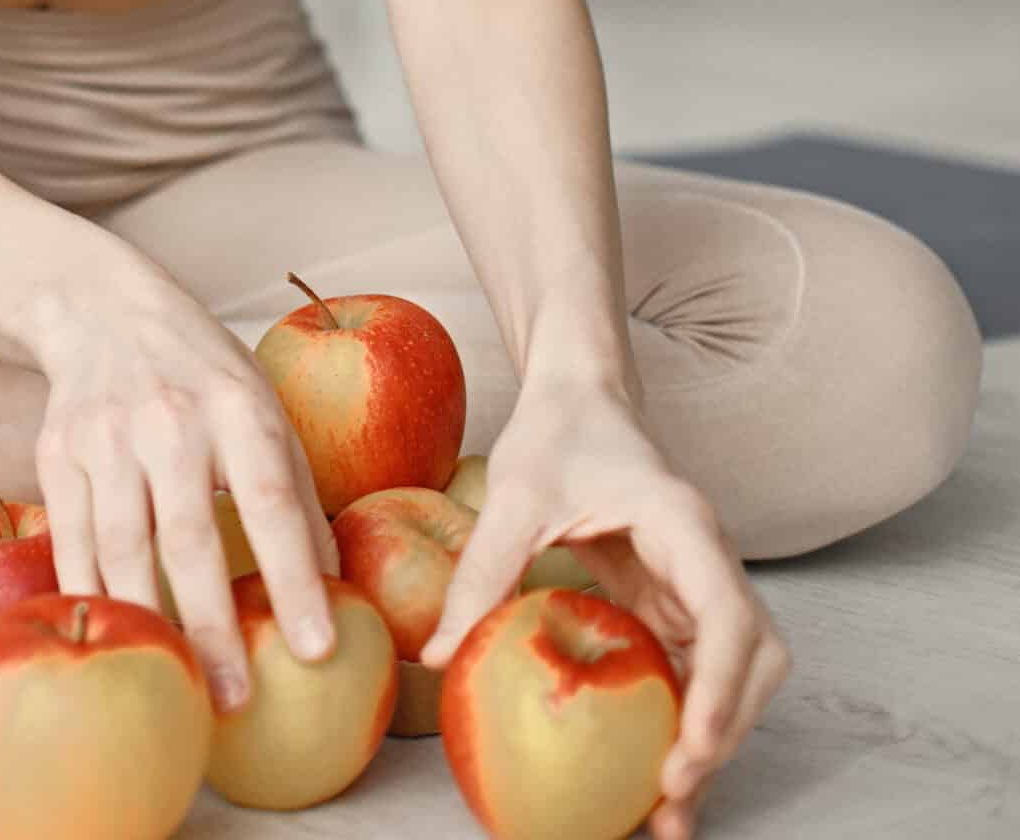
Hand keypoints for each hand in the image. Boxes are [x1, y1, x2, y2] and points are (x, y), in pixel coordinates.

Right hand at [30, 266, 340, 713]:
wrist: (103, 310)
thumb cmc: (201, 372)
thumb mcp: (263, 405)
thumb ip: (294, 488)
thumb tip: (332, 582)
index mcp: (235, 405)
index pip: (271, 501)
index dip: (295, 578)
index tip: (316, 648)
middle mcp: (168, 419)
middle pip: (189, 539)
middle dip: (214, 629)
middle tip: (237, 699)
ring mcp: (105, 437)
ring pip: (122, 550)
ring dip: (151, 626)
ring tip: (179, 686)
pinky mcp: (56, 455)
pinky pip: (72, 544)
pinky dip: (91, 599)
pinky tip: (116, 641)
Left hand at [416, 378, 790, 839]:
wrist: (579, 393)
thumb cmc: (555, 431)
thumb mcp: (514, 493)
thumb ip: (483, 569)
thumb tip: (438, 655)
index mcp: (682, 523)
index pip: (728, 615)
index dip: (719, 688)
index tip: (690, 749)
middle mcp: (706, 557)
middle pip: (753, 658)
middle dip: (724, 731)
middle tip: (671, 799)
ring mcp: (697, 582)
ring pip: (735, 672)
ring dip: (712, 737)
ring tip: (667, 811)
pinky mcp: (675, 600)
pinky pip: (696, 669)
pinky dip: (685, 719)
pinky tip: (650, 765)